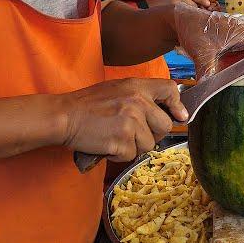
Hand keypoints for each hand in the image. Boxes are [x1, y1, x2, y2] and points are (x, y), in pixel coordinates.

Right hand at [58, 78, 187, 161]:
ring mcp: (131, 122)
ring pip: (149, 144)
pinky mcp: (122, 141)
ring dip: (134, 146)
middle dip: (153, 133)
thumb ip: (142, 97)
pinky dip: (120, 154)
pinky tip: (107, 144)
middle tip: (133, 132)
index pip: (170, 89)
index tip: (179, 116)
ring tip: (115, 136)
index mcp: (137, 87)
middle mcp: (138, 102)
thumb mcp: (118, 89)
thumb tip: (172, 113)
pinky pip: (132, 155)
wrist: (64, 116)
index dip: (177, 104)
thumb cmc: (88, 105)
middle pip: (165, 125)